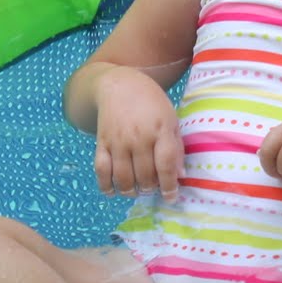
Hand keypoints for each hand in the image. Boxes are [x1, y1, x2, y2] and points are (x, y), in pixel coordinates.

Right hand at [92, 66, 182, 201]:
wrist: (119, 85)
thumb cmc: (151, 102)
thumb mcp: (171, 119)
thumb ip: (176, 147)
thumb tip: (180, 176)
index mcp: (160, 129)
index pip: (165, 164)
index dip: (169, 185)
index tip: (171, 197)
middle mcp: (138, 137)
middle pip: (144, 175)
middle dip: (150, 189)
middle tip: (153, 189)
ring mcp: (118, 141)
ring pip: (123, 178)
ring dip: (131, 191)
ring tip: (137, 190)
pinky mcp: (101, 142)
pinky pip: (101, 170)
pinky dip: (105, 185)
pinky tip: (112, 192)